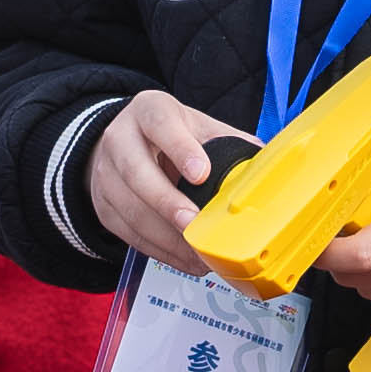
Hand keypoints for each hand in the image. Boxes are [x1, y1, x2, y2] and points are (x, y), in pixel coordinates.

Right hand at [87, 92, 257, 276]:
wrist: (127, 142)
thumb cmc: (174, 135)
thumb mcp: (198, 126)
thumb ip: (229, 143)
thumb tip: (267, 170)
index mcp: (149, 111)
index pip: (161, 124)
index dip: (181, 149)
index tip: (202, 173)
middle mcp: (120, 139)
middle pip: (136, 172)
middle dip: (167, 202)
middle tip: (194, 224)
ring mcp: (105, 174)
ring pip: (130, 209)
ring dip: (165, 237)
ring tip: (198, 253)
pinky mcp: (103, 206)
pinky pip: (129, 233)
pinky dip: (160, 251)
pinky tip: (186, 260)